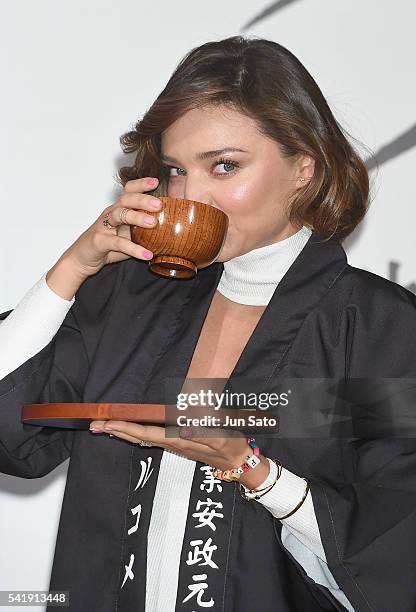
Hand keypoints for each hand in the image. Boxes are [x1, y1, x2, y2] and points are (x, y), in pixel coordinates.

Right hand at [57, 176, 163, 279]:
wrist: (81, 260)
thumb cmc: (106, 247)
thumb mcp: (127, 237)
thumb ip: (143, 233)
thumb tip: (168, 234)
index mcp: (118, 210)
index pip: (128, 191)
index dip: (141, 184)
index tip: (156, 181)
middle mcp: (110, 215)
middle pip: (125, 200)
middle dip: (143, 199)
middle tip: (159, 204)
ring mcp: (103, 227)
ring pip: (120, 215)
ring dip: (137, 217)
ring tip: (153, 223)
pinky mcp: (99, 241)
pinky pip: (118, 243)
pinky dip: (134, 249)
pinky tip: (147, 255)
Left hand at [89, 420, 270, 488]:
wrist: (237, 461)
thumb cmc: (229, 445)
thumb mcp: (220, 436)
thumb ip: (201, 432)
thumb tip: (181, 426)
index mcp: (178, 441)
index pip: (145, 433)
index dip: (126, 428)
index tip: (108, 422)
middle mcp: (171, 444)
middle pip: (137, 437)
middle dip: (115, 431)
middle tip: (94, 425)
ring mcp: (172, 445)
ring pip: (141, 438)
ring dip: (122, 432)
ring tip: (105, 426)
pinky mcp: (176, 444)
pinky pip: (149, 438)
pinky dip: (135, 433)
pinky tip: (129, 431)